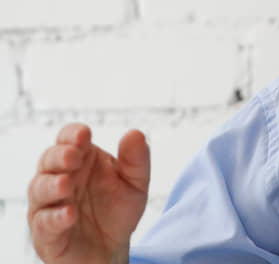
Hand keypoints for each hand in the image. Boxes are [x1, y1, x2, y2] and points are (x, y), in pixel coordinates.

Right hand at [28, 123, 150, 263]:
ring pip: (39, 189)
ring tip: (66, 184)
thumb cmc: (117, 209)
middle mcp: (59, 177)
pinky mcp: (46, 232)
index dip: (72, 134)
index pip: (68, 138)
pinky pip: (44, 222)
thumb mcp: (135, 183)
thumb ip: (136, 159)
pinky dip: (55, 217)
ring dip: (52, 185)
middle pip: (49, 159)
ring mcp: (49, 204)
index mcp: (81, 159)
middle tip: (73, 157)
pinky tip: (69, 214)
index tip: (84, 135)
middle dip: (59, 156)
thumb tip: (135, 133)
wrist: (111, 249)